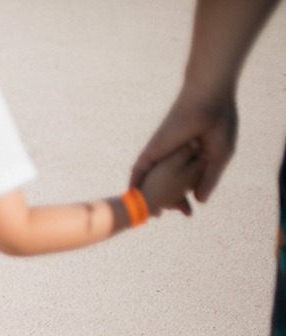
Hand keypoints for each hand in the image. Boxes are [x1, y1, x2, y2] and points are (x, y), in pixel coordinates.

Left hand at [131, 90, 237, 213]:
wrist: (208, 103)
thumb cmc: (219, 127)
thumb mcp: (218, 158)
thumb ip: (209, 180)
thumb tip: (199, 201)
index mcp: (193, 159)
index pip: (185, 184)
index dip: (184, 199)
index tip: (187, 213)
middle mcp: (176, 159)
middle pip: (168, 186)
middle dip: (169, 203)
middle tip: (168, 216)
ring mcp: (162, 155)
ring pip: (152, 181)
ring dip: (150, 197)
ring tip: (151, 215)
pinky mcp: (151, 150)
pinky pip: (138, 171)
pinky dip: (135, 185)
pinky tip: (132, 199)